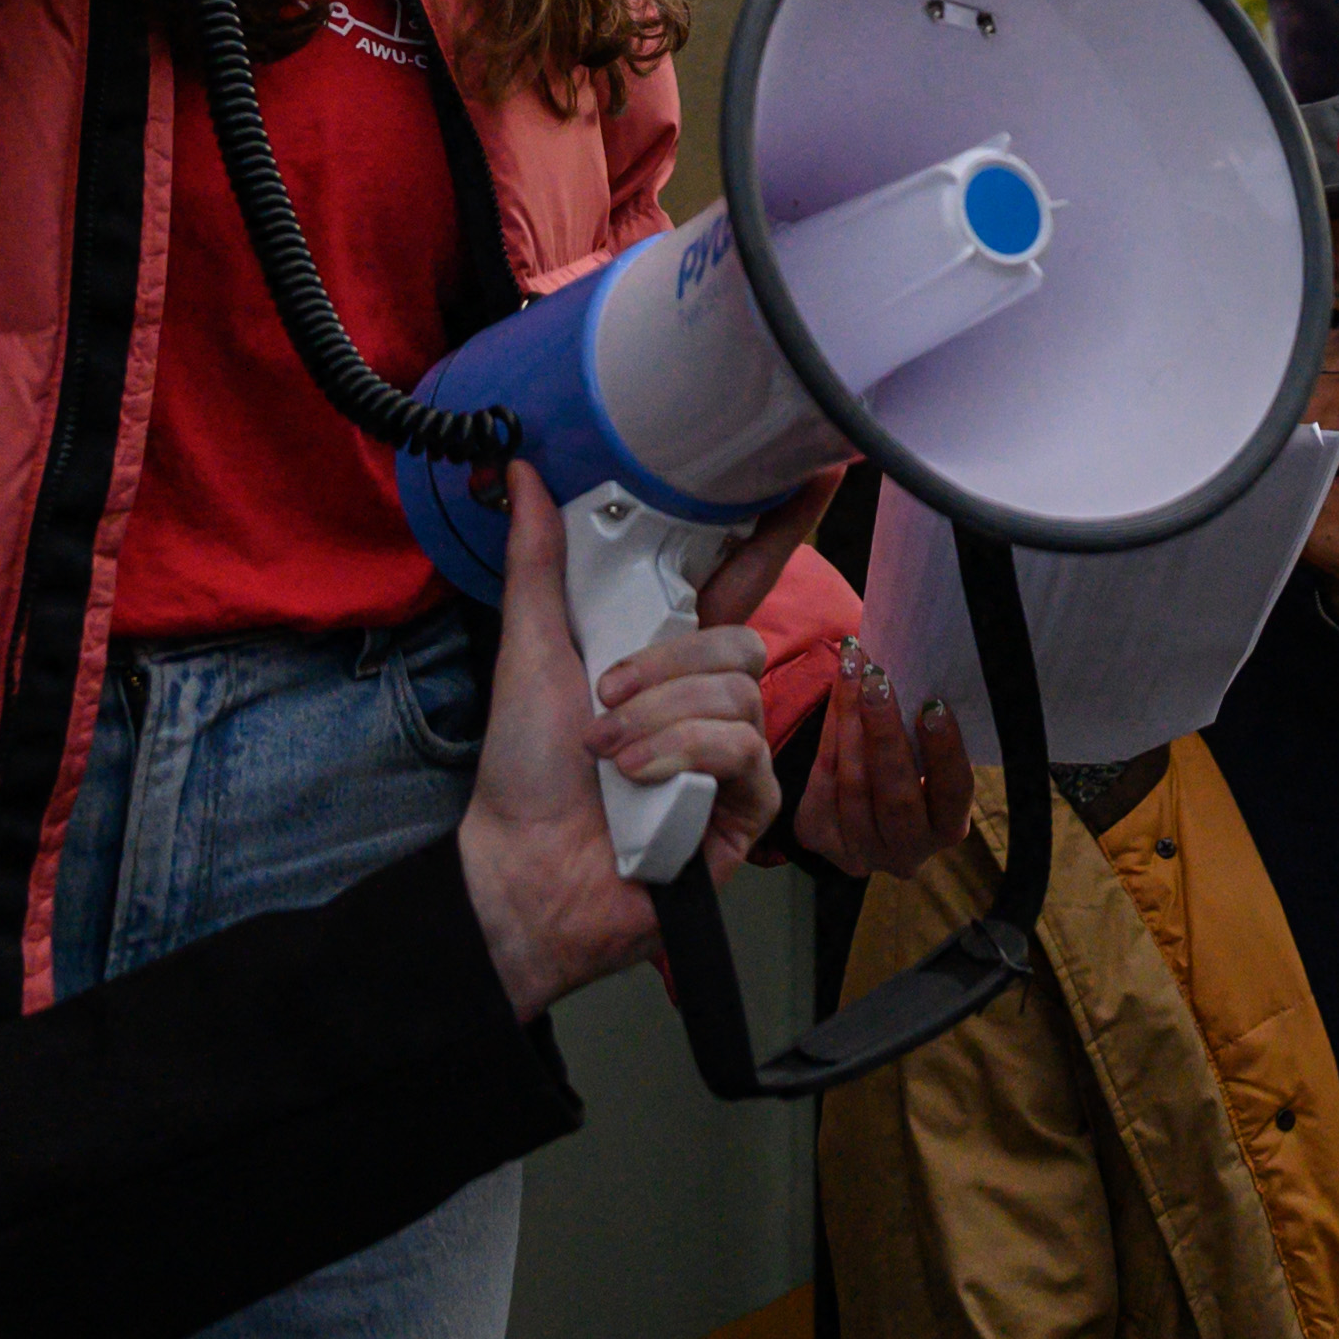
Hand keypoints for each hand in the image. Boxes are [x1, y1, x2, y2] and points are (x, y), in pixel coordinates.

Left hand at [453, 476, 776, 1019]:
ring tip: (607, 750)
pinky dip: (680, 755)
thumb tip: (523, 474)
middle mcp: (708, 700)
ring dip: (660, 717)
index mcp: (667, 653)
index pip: (741, 577)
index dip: (780, 527)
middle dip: (669, 662)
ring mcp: (734, 755)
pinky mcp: (748, 806)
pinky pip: (741, 749)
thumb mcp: (530, 650)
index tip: (815, 469)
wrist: (523, 869)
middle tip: (606, 693)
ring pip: (738, 693)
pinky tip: (638, 780)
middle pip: (743, 639)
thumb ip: (538, 562)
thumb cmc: (525, 770)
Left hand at [791, 661, 974, 880]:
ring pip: (854, 786)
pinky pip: (822, 782)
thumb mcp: (925, 758)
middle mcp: (907, 851)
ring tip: (851, 672)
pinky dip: (829, 733)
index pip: (953, 793)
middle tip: (877, 681)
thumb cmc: (906, 766)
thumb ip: (924, 730)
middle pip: (897, 797)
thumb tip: (917, 666)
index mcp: (947, 828)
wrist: (855, 806)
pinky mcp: (822, 840)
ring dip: (850, 722)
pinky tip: (836, 695)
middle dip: (885, 734)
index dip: (944, 751)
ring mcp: (862, 852)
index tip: (933, 707)